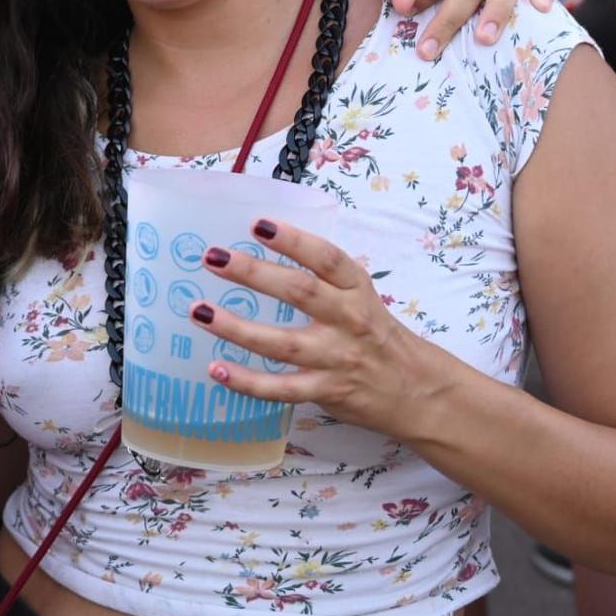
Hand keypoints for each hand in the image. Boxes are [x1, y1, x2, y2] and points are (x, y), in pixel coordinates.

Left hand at [188, 217, 462, 442]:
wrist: (416, 390)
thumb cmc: (378, 336)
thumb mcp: (362, 297)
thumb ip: (323, 279)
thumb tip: (262, 253)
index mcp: (356, 289)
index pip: (327, 258)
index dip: (293, 239)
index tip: (257, 224)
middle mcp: (348, 319)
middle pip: (299, 292)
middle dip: (253, 273)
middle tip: (213, 258)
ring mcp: (337, 358)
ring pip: (282, 343)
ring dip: (236, 328)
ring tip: (199, 312)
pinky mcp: (327, 391)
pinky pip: (282, 388)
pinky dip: (248, 382)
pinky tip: (216, 370)